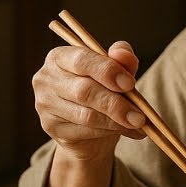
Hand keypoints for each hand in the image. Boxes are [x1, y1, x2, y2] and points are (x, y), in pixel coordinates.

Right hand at [32, 40, 146, 161]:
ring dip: (117, 121)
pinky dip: (110, 132)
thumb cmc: (101, 89)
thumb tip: (123, 54)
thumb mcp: (115, 72)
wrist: (87, 125)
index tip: (130, 84)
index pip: (82, 60)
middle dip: (116, 104)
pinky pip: (85, 131)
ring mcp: (45, 104)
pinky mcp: (50, 127)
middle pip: (84, 91)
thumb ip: (122, 60)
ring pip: (86, 115)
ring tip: (138, 124)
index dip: (107, 71)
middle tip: (140, 116)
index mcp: (60, 57)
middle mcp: (46, 78)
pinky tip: (127, 131)